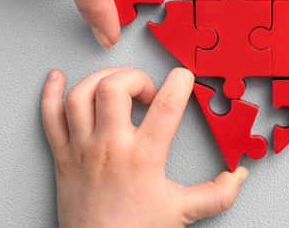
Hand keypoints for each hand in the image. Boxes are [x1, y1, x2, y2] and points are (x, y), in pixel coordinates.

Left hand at [42, 67, 247, 226]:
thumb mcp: (182, 211)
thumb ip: (216, 193)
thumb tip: (238, 175)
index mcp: (144, 157)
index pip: (167, 105)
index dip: (180, 82)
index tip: (184, 78)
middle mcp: (111, 146)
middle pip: (114, 88)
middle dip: (134, 77)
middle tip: (145, 91)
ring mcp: (82, 149)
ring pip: (81, 96)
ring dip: (98, 79)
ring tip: (114, 83)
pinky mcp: (62, 155)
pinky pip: (49, 117)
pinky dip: (50, 93)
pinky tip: (57, 78)